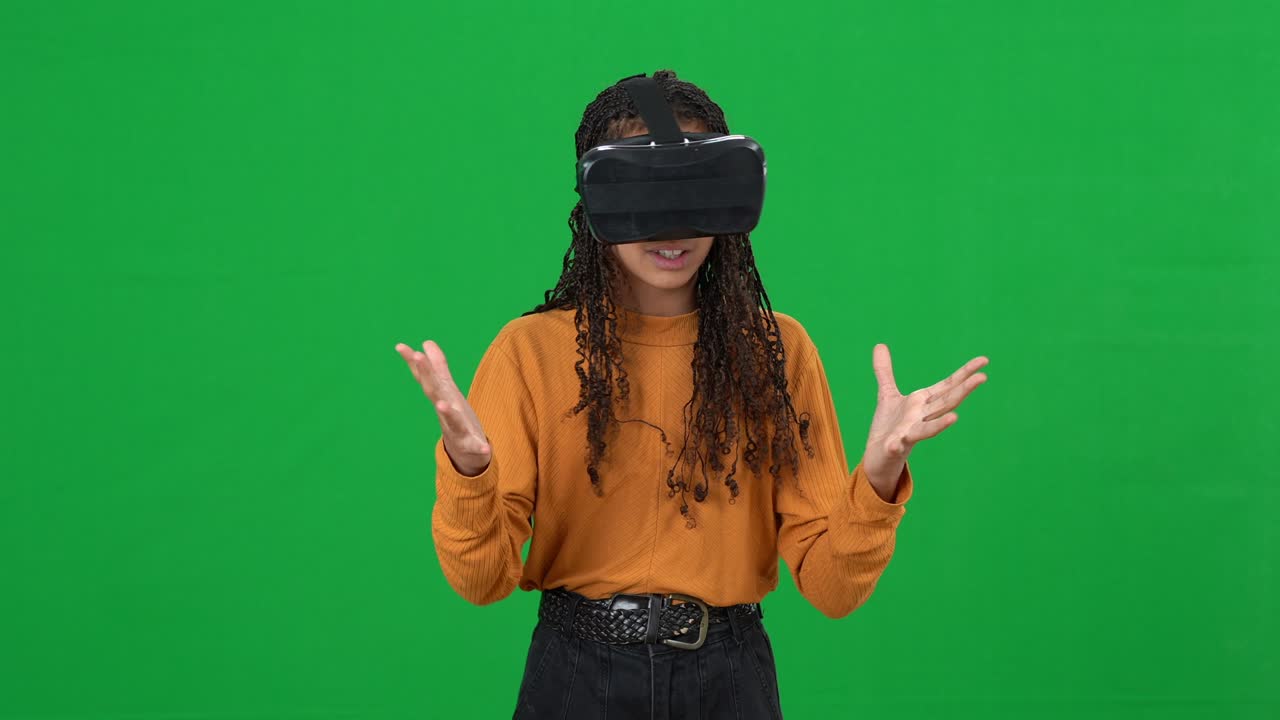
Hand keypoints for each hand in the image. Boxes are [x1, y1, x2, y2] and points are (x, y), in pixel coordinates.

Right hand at [395, 340, 491, 475]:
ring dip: (446, 412)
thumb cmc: (454, 417)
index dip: (415, 361)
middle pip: (434, 392)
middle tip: (417, 356)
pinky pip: (475, 447)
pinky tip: (485, 449)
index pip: (426, 377)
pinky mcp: (471, 445)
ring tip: (442, 404)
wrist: (464, 453)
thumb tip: (426, 342)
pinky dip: (478, 448)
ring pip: (451, 420)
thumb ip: (438, 367)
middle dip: (426, 375)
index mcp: (442, 398)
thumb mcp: (448, 390)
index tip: (400, 346)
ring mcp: (457, 429)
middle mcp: (445, 412)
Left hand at [862, 344, 988, 496]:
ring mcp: (909, 433)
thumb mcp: (887, 394)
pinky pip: (896, 446)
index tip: (984, 360)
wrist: (878, 457)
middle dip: (963, 391)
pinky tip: (895, 444)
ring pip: (927, 429)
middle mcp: (921, 418)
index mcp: (922, 403)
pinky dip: (896, 445)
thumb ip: (884, 371)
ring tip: (955, 418)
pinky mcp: (893, 447)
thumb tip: (880, 344)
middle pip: (945, 403)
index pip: (948, 386)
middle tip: (983, 377)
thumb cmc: (888, 427)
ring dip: (940, 424)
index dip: (965, 373)